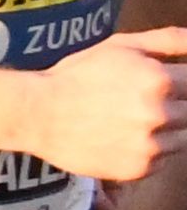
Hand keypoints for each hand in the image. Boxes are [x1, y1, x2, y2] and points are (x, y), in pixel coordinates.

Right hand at [24, 31, 186, 186]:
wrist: (37, 114)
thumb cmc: (77, 75)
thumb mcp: (119, 46)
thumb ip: (168, 40)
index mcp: (159, 80)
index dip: (184, 83)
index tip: (171, 86)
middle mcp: (160, 114)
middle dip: (175, 106)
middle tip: (141, 103)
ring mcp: (152, 144)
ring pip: (182, 138)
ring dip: (167, 130)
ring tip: (132, 121)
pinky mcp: (141, 168)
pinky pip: (164, 159)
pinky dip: (151, 150)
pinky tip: (124, 138)